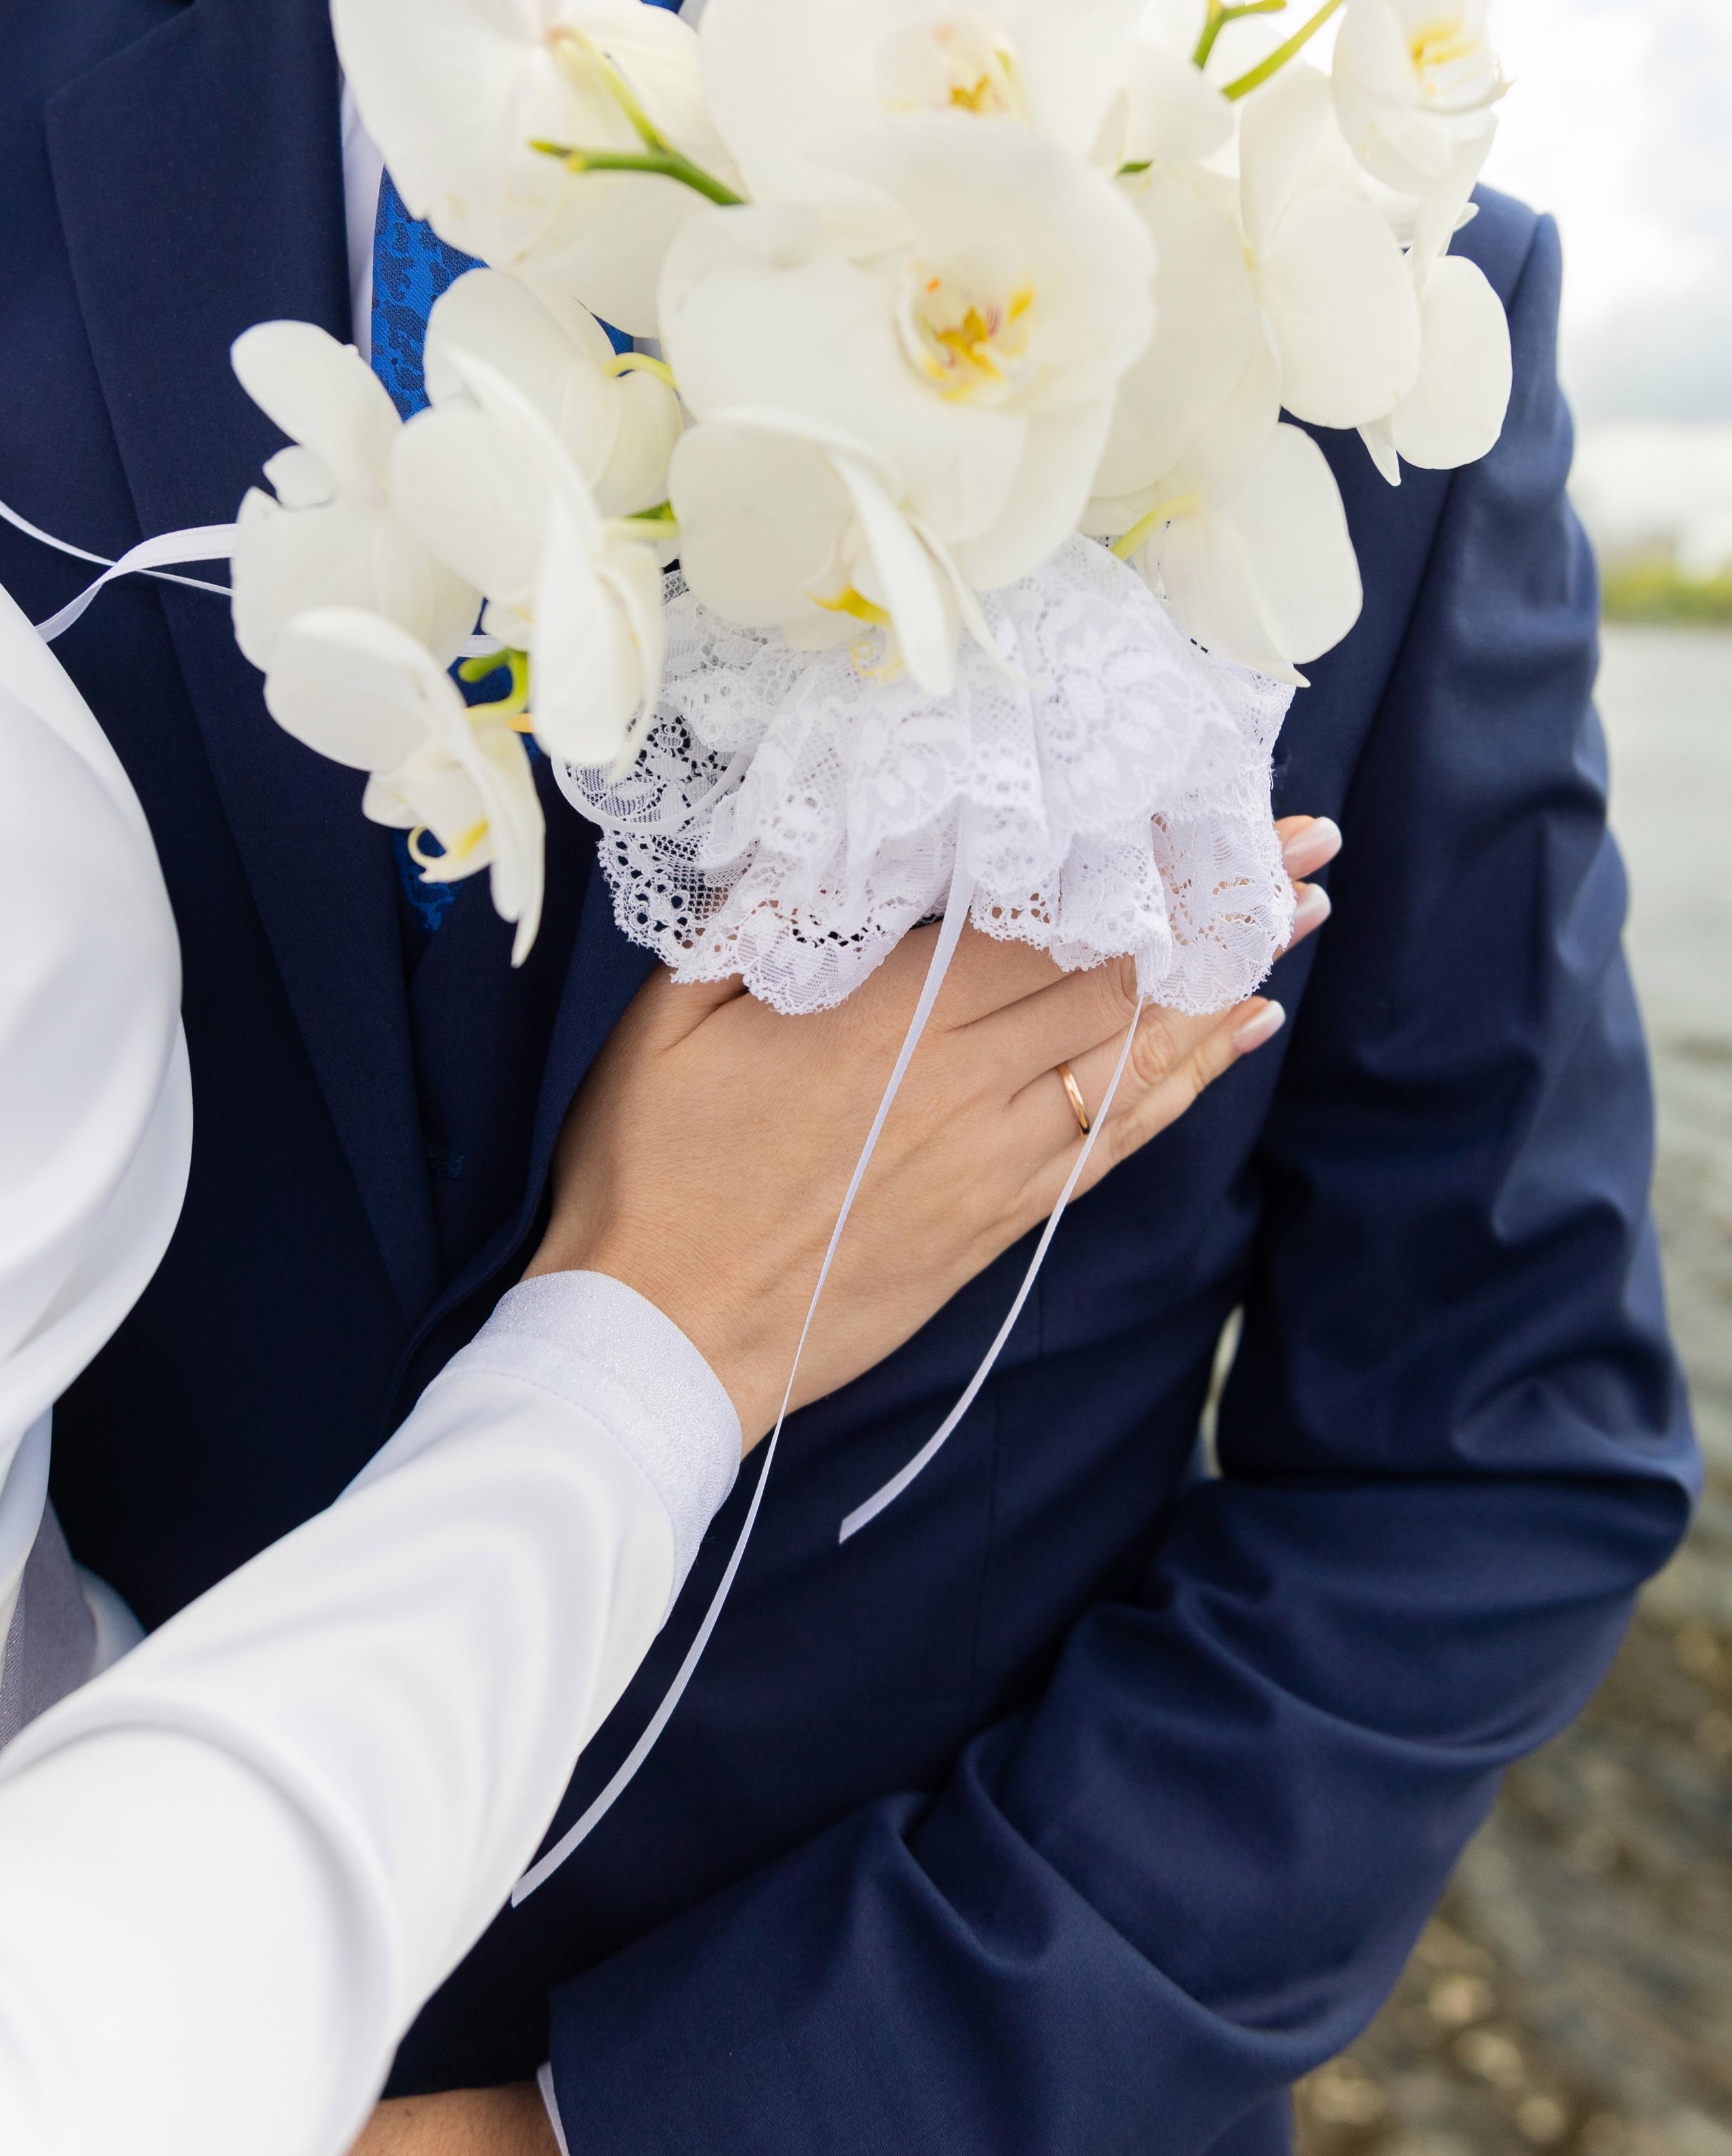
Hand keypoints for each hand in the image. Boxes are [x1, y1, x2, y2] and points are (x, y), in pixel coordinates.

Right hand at [531, 816, 1339, 1446]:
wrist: (657, 1340)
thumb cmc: (648, 1171)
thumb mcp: (667, 1019)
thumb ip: (753, 920)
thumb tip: (826, 836)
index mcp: (882, 1018)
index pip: (1044, 924)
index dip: (1141, 868)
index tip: (1216, 815)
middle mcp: (960, 1084)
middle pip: (1117, 979)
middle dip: (1220, 910)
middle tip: (1310, 849)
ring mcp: (990, 1161)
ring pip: (1135, 1058)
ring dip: (1226, 987)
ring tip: (1304, 924)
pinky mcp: (996, 1223)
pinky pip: (1114, 1143)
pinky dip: (1185, 1088)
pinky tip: (1237, 1040)